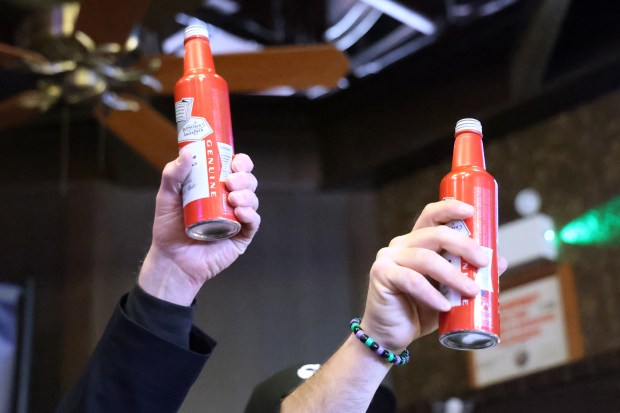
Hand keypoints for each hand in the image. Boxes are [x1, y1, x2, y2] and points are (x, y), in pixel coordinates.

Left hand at [138, 151, 259, 305]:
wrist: (172, 259)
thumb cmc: (169, 228)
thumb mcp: (166, 197)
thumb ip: (172, 175)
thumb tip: (186, 152)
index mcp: (216, 187)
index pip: (236, 169)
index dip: (241, 162)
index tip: (234, 161)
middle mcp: (230, 200)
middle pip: (248, 182)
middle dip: (244, 177)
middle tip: (230, 181)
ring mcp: (237, 218)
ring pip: (252, 200)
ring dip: (247, 195)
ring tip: (233, 198)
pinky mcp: (241, 236)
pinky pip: (253, 222)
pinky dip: (250, 214)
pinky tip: (240, 212)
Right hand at [361, 199, 506, 350]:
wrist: (392, 335)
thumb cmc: (419, 310)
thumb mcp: (450, 291)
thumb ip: (469, 274)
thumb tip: (501, 261)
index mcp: (416, 242)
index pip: (431, 216)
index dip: (449, 208)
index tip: (471, 211)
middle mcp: (400, 245)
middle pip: (434, 233)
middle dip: (463, 245)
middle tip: (483, 261)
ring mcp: (388, 258)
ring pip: (425, 258)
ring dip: (453, 274)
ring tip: (472, 291)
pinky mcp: (381, 275)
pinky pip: (411, 280)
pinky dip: (431, 293)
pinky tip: (445, 306)